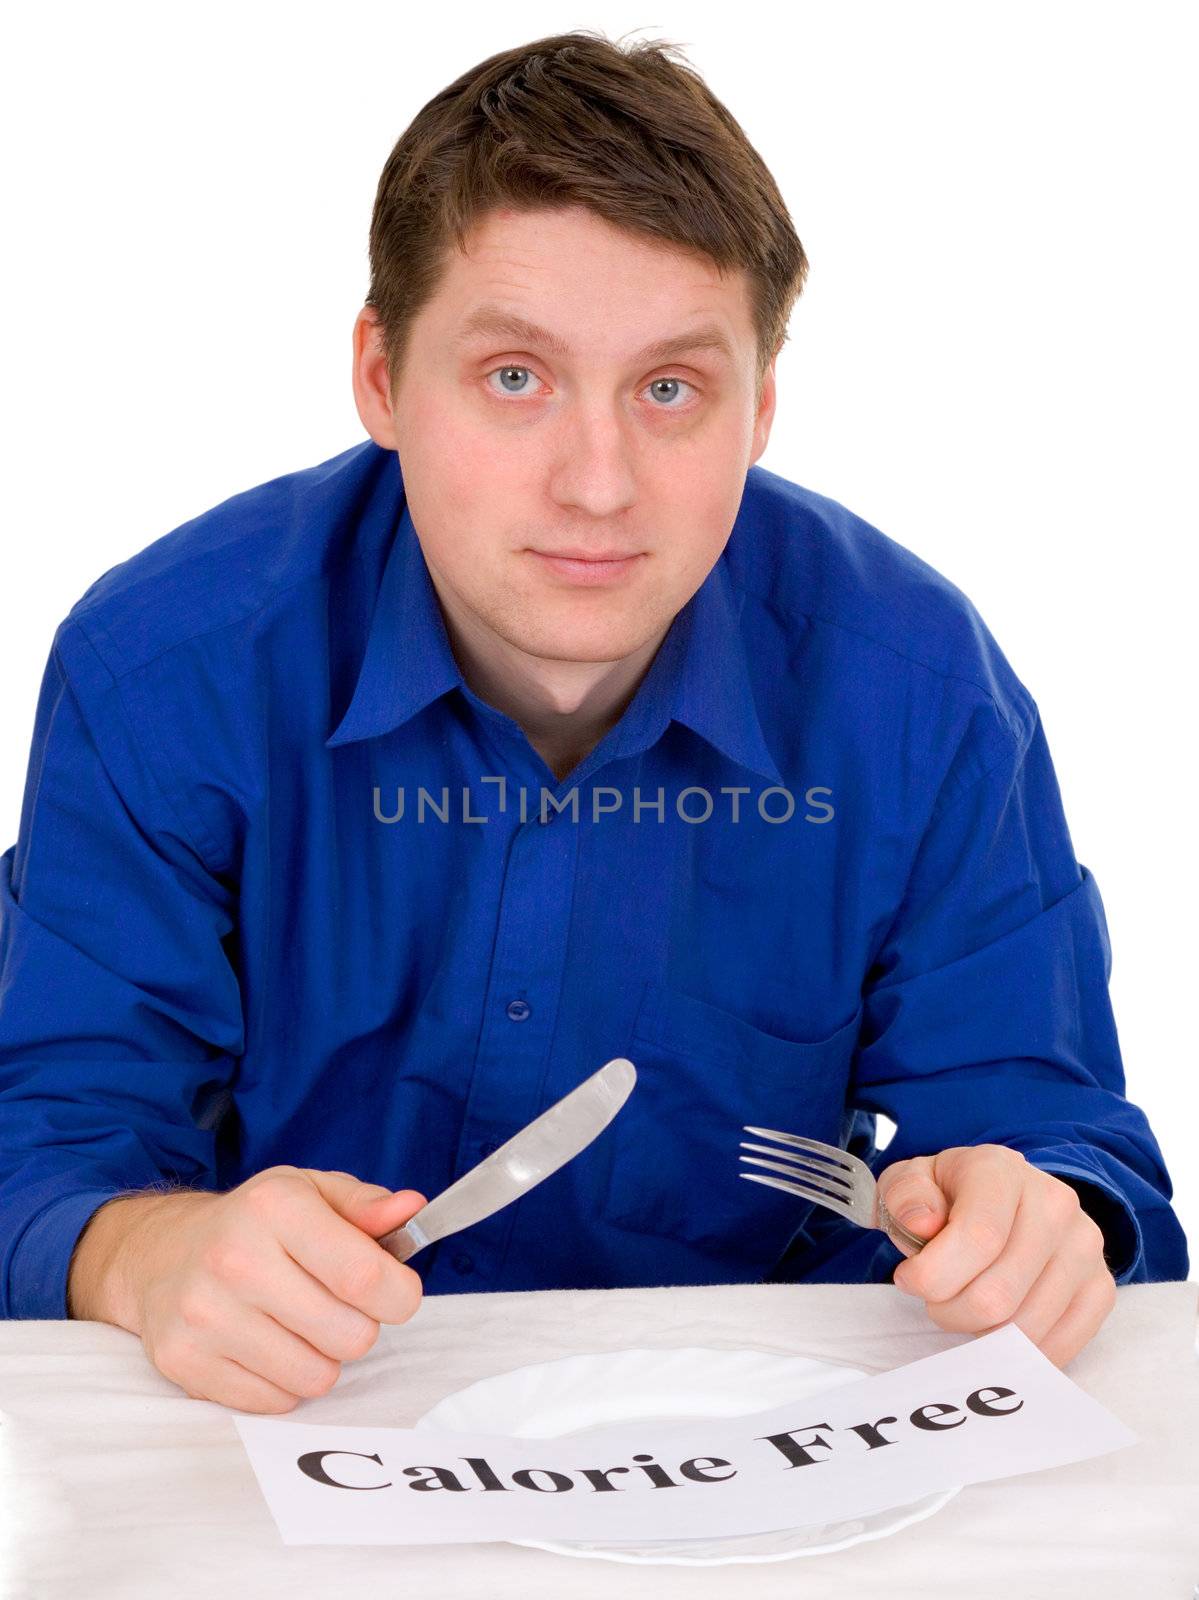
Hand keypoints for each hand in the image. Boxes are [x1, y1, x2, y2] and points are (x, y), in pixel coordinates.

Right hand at [125, 1166, 427, 1412]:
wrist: (162, 1253)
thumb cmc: (253, 1224)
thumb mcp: (310, 1192)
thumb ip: (366, 1205)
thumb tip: (411, 1210)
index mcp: (276, 1207)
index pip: (365, 1277)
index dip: (400, 1295)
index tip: (397, 1293)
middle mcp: (234, 1259)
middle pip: (350, 1336)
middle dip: (360, 1326)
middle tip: (337, 1305)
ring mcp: (205, 1315)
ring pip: (316, 1378)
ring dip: (322, 1358)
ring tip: (300, 1325)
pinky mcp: (183, 1362)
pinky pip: (274, 1402)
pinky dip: (283, 1382)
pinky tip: (266, 1345)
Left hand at [876, 1144, 1117, 1370]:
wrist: (999, 1201)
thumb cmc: (948, 1197)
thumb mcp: (910, 1183)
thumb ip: (905, 1196)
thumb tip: (924, 1222)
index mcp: (1002, 1171)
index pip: (978, 1238)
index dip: (934, 1275)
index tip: (909, 1279)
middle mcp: (1055, 1204)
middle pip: (998, 1295)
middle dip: (950, 1311)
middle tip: (936, 1299)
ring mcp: (1085, 1247)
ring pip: (1025, 1328)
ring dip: (981, 1333)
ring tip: (965, 1306)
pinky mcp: (1100, 1287)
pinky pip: (1059, 1347)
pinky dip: (1017, 1352)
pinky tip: (995, 1328)